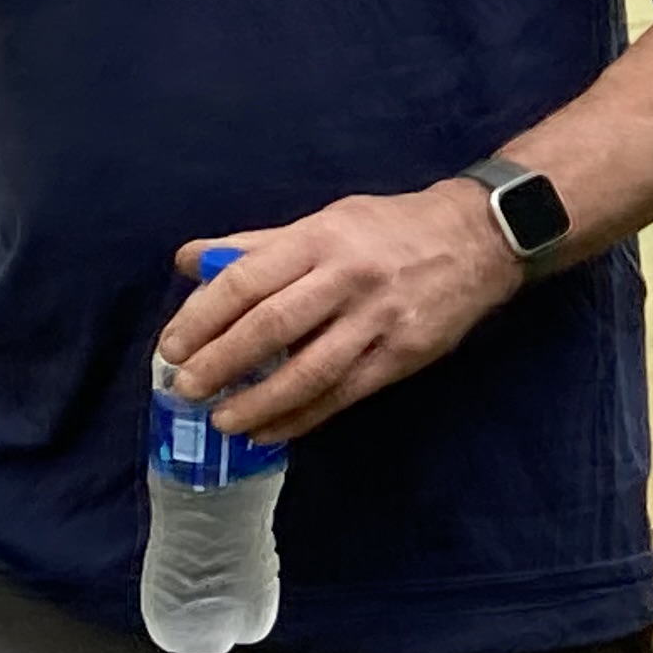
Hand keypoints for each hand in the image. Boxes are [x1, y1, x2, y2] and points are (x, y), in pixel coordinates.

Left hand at [161, 183, 523, 441]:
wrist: (482, 237)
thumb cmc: (391, 228)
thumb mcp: (327, 221)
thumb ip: (258, 245)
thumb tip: (188, 262)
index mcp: (321, 238)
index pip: (246, 281)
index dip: (201, 318)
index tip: (171, 348)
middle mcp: (347, 277)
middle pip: (271, 327)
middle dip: (220, 364)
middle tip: (185, 389)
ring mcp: (378, 318)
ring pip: (307, 370)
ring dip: (257, 402)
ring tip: (222, 421)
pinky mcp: (402, 353)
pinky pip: (342, 394)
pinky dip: (300, 419)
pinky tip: (269, 432)